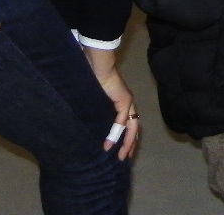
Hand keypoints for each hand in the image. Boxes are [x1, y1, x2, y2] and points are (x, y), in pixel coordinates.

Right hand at [83, 45, 139, 159]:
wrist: (98, 65)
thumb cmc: (94, 80)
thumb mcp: (95, 101)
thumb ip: (97, 112)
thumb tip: (89, 125)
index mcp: (122, 103)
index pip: (129, 124)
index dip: (127, 138)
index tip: (122, 152)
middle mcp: (128, 104)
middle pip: (134, 128)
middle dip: (130, 145)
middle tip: (124, 159)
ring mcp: (128, 102)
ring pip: (131, 127)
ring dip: (126, 143)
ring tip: (120, 156)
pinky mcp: (124, 100)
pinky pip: (122, 120)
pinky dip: (116, 133)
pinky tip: (109, 144)